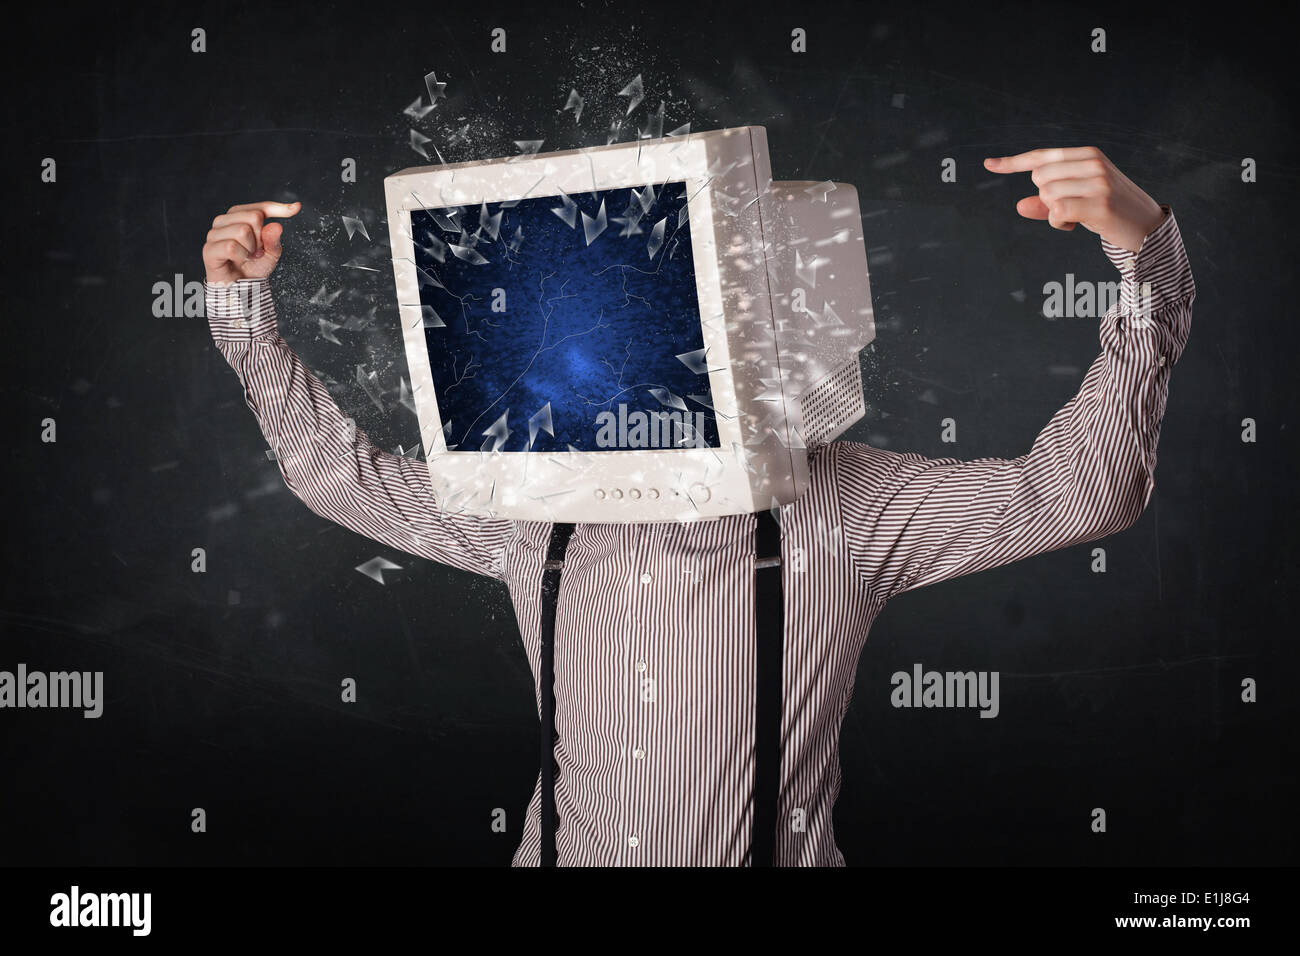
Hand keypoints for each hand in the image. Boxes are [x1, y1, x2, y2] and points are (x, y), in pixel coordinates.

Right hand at [202, 200, 301, 282]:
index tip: (296, 208)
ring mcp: (214, 234)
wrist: (240, 289)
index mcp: (238, 217)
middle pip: (253, 217)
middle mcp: (223, 221)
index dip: (278, 208)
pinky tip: (238, 261)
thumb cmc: (253, 268)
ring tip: (246, 257)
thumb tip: (276, 226)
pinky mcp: (209, 249)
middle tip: (256, 252)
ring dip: (251, 249)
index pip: (260, 208)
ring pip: (242, 231)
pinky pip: (231, 247)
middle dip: (261, 238)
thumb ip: (273, 239)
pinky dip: (241, 257)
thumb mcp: (270, 253)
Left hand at [983, 148, 1165, 254]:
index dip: (1014, 162)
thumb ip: (1048, 202)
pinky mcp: (1099, 204)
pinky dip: (1057, 223)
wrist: (1147, 227)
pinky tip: (1072, 226)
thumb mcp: (1079, 200)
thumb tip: (1020, 205)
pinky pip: (1056, 212)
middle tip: (1068, 209)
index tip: (989, 164)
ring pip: (1047, 195)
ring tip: (1075, 218)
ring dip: (1053, 214)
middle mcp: (1093, 163)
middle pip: (1039, 178)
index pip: (1042, 156)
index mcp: (1088, 154)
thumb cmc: (1110, 211)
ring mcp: (1098, 182)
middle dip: (1045, 199)